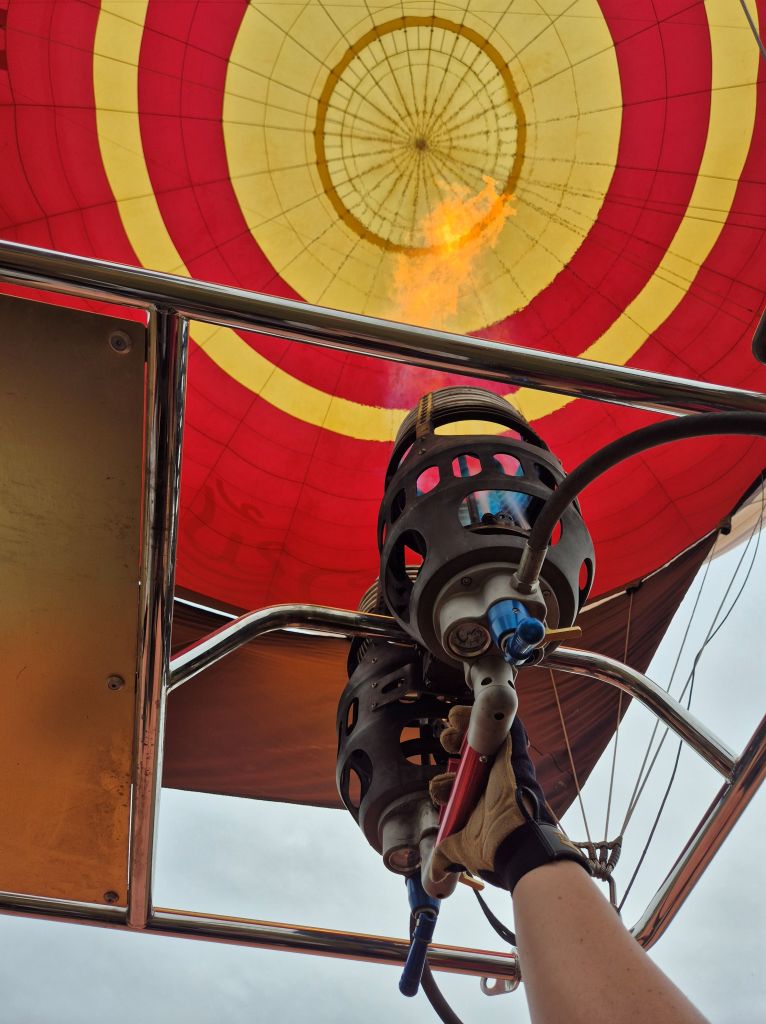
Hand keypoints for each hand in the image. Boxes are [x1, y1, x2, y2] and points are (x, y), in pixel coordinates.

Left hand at [429, 706, 585, 891]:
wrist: (519, 850)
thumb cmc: (497, 851)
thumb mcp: (464, 850)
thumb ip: (447, 857)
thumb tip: (433, 877)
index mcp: (481, 799)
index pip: (462, 780)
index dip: (445, 781)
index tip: (438, 788)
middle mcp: (492, 780)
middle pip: (471, 751)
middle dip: (452, 742)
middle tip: (444, 742)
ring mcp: (504, 766)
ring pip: (486, 734)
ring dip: (466, 725)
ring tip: (452, 724)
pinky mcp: (516, 756)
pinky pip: (510, 728)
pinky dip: (498, 714)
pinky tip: (481, 704)